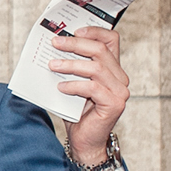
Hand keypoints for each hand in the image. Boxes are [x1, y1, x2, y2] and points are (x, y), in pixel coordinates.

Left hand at [49, 25, 130, 164]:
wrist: (83, 140)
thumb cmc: (76, 112)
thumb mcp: (71, 84)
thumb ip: (68, 68)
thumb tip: (50, 50)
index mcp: (112, 69)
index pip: (111, 40)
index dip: (94, 31)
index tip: (74, 30)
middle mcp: (120, 78)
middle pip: (101, 50)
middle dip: (76, 44)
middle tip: (55, 43)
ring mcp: (120, 91)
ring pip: (96, 68)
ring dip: (71, 64)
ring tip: (52, 65)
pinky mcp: (115, 103)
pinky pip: (93, 88)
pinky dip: (74, 85)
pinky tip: (61, 87)